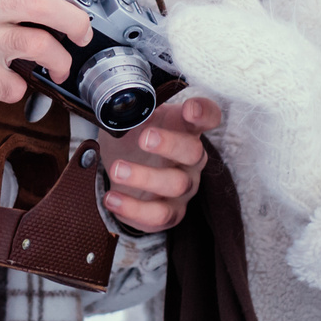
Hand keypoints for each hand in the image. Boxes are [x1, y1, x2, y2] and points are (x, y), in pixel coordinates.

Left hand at [97, 94, 220, 232]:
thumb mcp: (134, 119)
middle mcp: (191, 159)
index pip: (209, 118)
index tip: (190, 109)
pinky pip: (159, 216)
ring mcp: (183, 187)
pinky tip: (111, 197)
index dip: (204, 113)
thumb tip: (120, 104)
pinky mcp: (170, 213)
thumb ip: (133, 110)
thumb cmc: (134, 140)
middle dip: (170, 145)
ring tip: (116, 169)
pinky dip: (133, 208)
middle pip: (194, 153)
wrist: (124, 171)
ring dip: (145, 177)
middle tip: (144, 138)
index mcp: (186, 129)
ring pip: (176, 185)